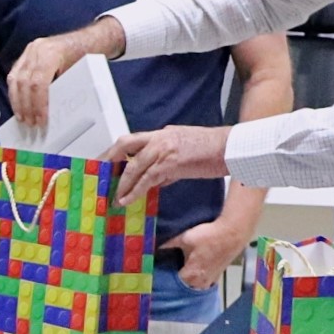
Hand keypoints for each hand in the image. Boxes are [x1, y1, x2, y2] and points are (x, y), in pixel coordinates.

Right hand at [4, 20, 116, 129]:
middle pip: (24, 82)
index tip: (41, 120)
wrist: (87, 39)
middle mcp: (36, 50)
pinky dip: (15, 92)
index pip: (38, 82)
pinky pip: (14, 75)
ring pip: (14, 78)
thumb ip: (64, 89)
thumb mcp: (79, 72)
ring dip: (17, 101)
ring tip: (22, 118)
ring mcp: (29, 50)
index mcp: (51, 53)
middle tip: (31, 123)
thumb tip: (55, 113)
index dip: (38, 104)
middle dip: (26, 106)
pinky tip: (19, 105)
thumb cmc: (86, 56)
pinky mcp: (26, 54)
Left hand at [100, 124, 230, 204]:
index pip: (131, 140)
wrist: (233, 148)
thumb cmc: (213, 151)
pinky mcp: (172, 162)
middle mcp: (160, 137)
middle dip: (109, 159)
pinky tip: (128, 199)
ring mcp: (165, 148)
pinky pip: (148, 177)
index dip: (115, 152)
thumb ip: (167, 167)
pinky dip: (135, 190)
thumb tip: (155, 181)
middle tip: (100, 175)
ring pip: (134, 164)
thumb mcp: (184, 156)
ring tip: (115, 197)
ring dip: (122, 182)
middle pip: (124, 144)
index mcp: (163, 134)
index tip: (104, 163)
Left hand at [164, 218, 243, 291]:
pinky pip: (206, 283)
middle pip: (185, 288)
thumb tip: (156, 246)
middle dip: (178, 283)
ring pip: (196, 287)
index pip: (174, 284)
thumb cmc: (208, 236)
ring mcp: (211, 279)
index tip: (161, 275)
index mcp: (191, 274)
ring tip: (183, 274)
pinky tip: (197, 273)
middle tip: (171, 274)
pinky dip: (200, 281)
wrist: (232, 233)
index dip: (167, 279)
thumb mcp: (185, 238)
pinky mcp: (218, 275)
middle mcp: (201, 281)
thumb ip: (170, 243)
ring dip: (190, 283)